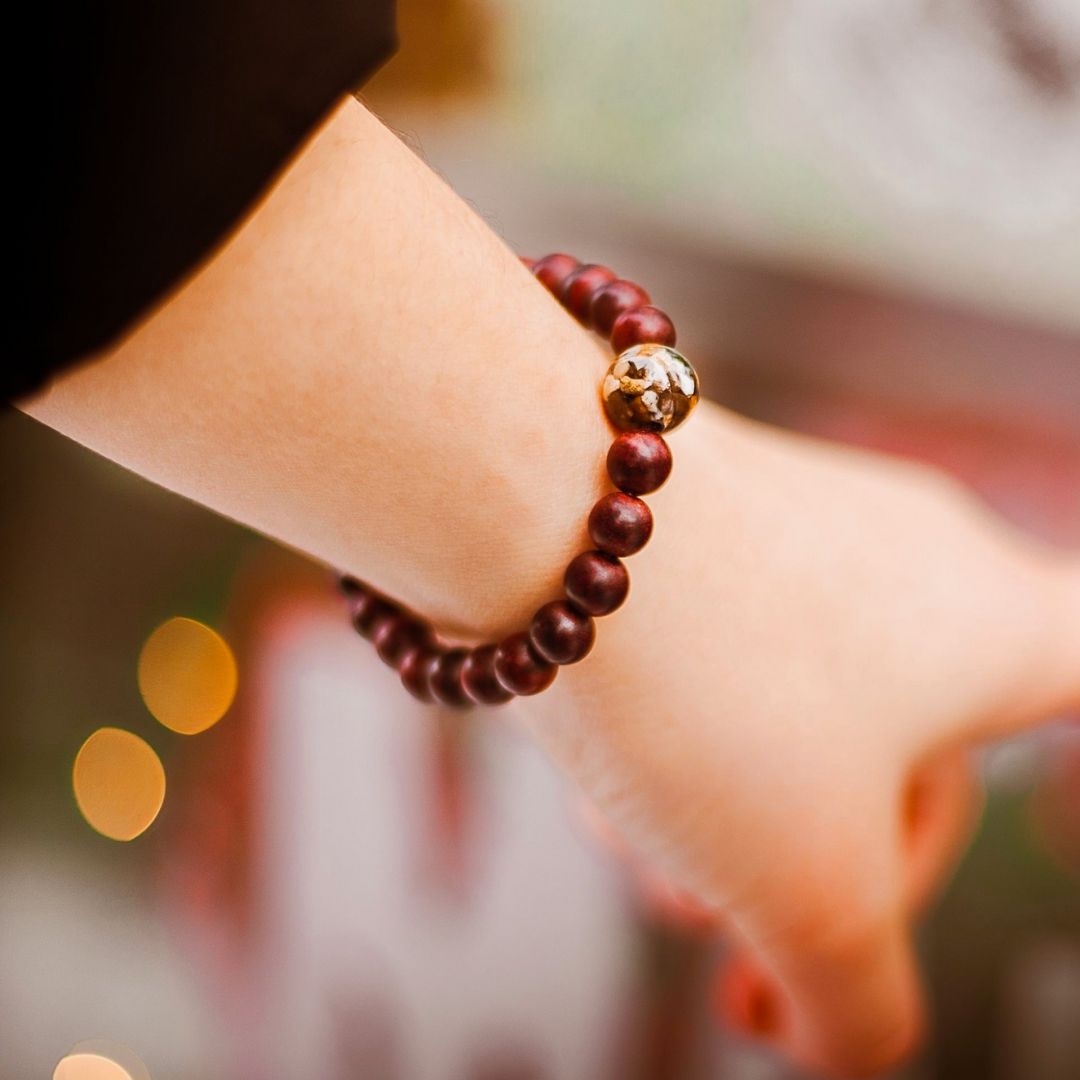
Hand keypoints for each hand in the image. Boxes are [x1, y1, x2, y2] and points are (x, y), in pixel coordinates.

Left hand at [524, 401, 1079, 1076]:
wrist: (529, 501)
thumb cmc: (706, 681)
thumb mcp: (805, 892)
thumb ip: (856, 1000)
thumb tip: (848, 1043)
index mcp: (995, 630)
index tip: (952, 825)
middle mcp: (911, 558)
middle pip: (918, 761)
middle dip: (831, 881)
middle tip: (748, 975)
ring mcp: (797, 529)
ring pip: (796, 716)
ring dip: (733, 822)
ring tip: (655, 887)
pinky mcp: (698, 527)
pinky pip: (719, 660)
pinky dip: (681, 742)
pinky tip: (603, 794)